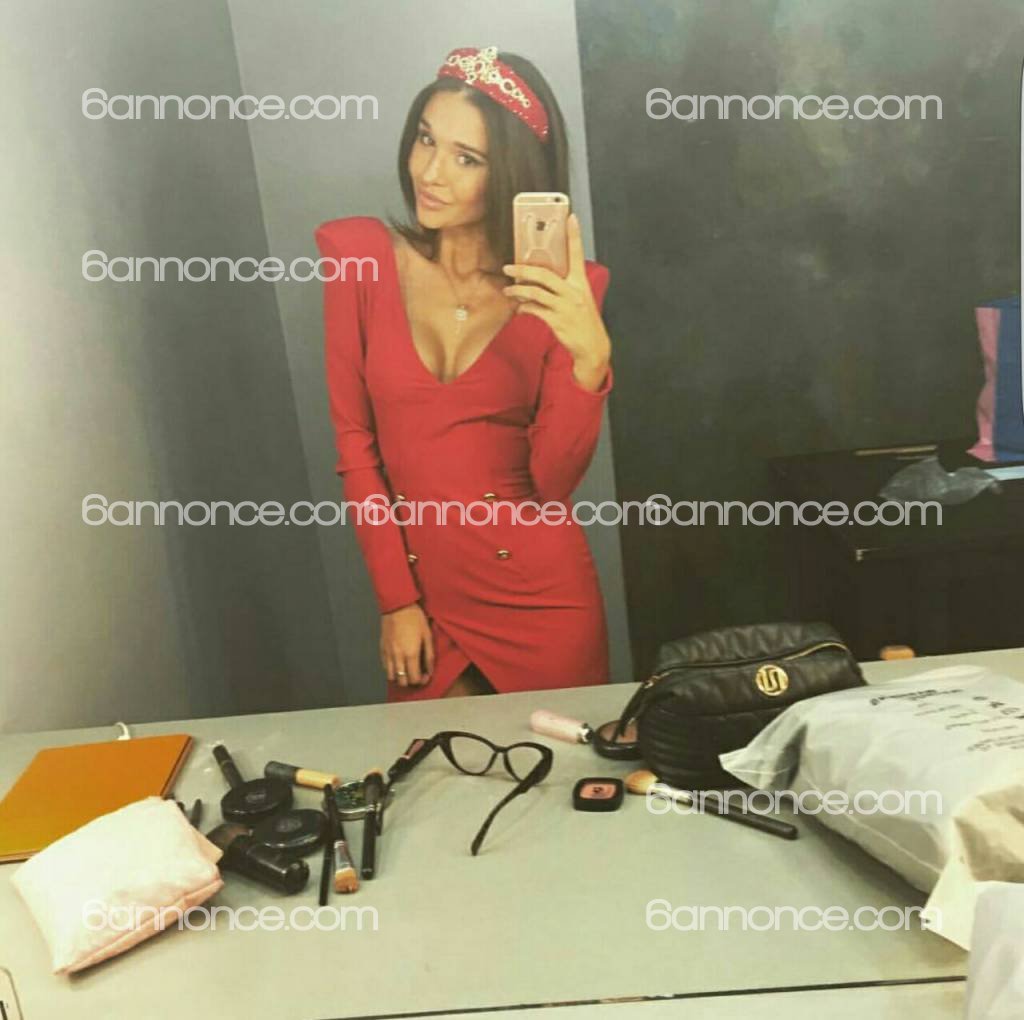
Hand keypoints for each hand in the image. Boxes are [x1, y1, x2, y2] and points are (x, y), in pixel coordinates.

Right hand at [380, 602, 433, 686]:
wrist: (397, 605)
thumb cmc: (415, 618)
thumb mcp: (427, 635)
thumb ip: (429, 655)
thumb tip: (430, 670)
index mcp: (411, 654)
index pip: (414, 679)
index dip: (422, 681)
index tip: (426, 675)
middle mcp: (397, 657)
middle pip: (402, 682)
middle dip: (411, 681)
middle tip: (417, 674)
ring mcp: (388, 653)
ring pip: (391, 677)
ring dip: (400, 677)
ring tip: (407, 669)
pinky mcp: (381, 649)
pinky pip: (384, 667)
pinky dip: (391, 669)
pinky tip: (398, 662)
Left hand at [502, 214, 610, 390]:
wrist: (592, 347)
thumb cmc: (583, 321)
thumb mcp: (580, 300)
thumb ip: (564, 287)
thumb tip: (542, 279)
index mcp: (581, 283)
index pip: (577, 254)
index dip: (574, 235)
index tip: (571, 217)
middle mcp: (573, 292)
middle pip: (545, 274)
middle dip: (523, 269)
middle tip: (508, 267)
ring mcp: (565, 307)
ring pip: (536, 293)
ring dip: (518, 290)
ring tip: (509, 290)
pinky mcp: (557, 321)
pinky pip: (535, 310)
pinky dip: (524, 308)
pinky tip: (520, 308)